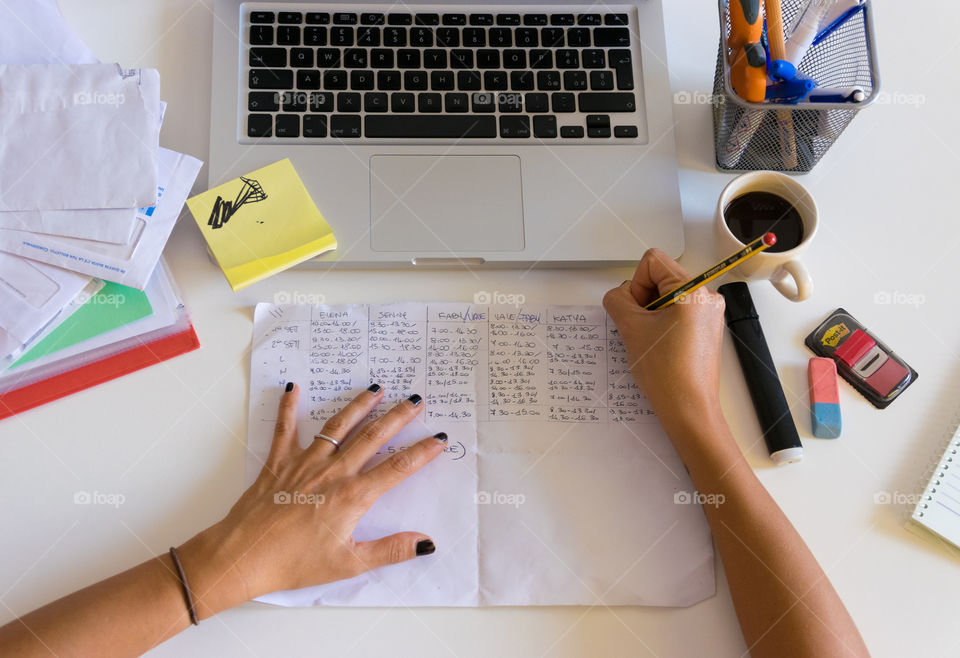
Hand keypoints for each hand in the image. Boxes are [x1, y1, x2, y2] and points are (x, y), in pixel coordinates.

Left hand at [176, 384, 445, 616]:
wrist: (243, 557)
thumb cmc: (294, 563)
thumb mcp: (348, 563)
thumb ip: (389, 550)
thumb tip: (426, 543)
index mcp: (353, 496)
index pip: (397, 468)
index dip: (421, 452)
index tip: (438, 438)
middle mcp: (333, 472)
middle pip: (373, 437)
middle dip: (397, 417)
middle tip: (415, 401)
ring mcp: (305, 463)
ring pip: (338, 426)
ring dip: (359, 405)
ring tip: (376, 389)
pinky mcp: (279, 462)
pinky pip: (286, 428)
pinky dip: (290, 407)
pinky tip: (294, 387)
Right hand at [603, 249, 726, 436]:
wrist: (688, 409)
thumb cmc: (666, 372)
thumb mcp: (631, 328)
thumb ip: (618, 300)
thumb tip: (619, 295)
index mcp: (693, 290)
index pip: (652, 262)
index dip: (636, 286)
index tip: (639, 314)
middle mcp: (706, 296)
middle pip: (660, 277)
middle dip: (643, 300)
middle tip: (642, 329)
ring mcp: (708, 313)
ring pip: (666, 297)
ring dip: (651, 314)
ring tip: (652, 341)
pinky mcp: (706, 329)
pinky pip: (677, 312)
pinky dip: (662, 324)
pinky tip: (660, 347)